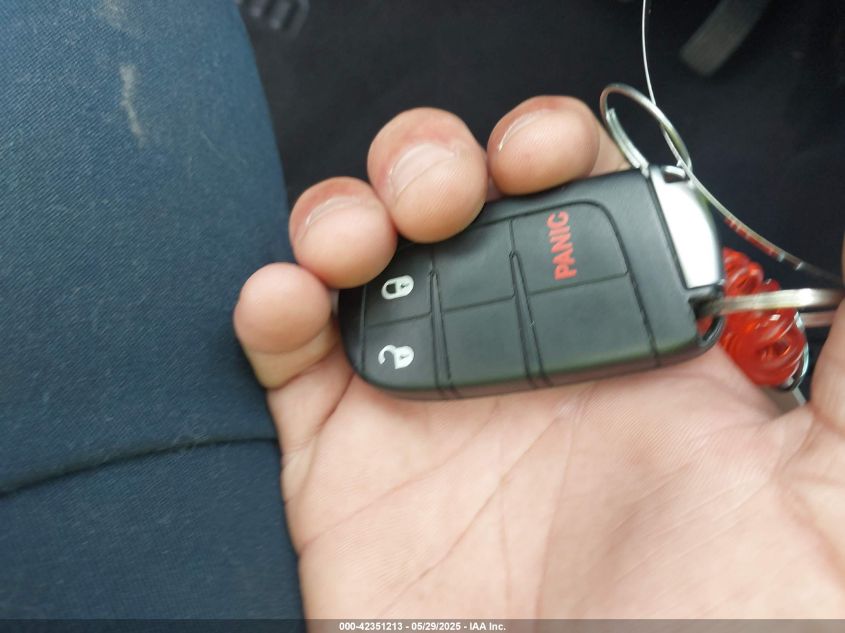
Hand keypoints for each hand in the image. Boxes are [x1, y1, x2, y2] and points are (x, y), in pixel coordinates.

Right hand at [234, 97, 844, 616]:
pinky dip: (273, 308)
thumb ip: (836, 376)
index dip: (550, 148)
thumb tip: (843, 272)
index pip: (574, 199)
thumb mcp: (819, 505)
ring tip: (361, 239)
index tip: (543, 153)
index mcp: (620, 351)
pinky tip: (288, 299)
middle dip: (434, 163)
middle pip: (455, 206)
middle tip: (446, 194)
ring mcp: (422, 404)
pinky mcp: (341, 460)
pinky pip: (290, 358)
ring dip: (347, 214)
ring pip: (365, 260)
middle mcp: (517, 361)